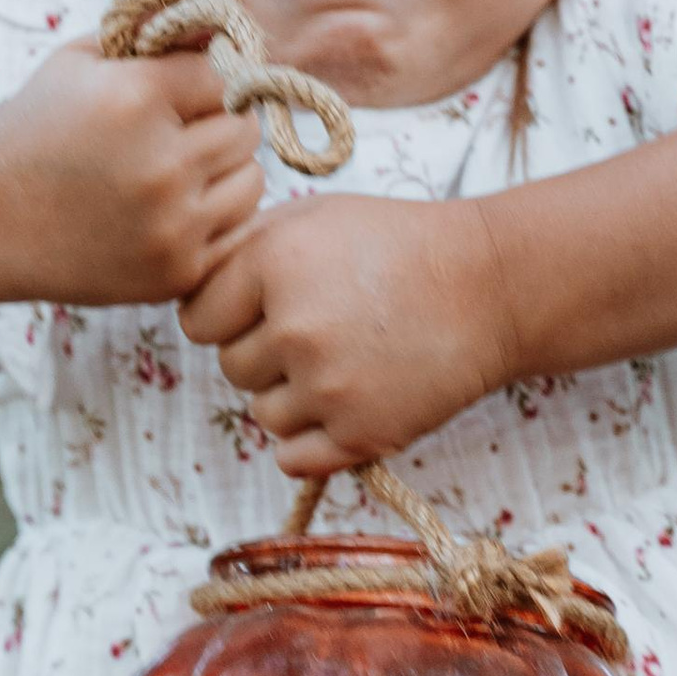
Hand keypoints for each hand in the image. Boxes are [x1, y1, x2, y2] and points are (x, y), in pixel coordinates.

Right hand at [0, 40, 262, 306]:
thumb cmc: (35, 128)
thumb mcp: (80, 61)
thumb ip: (154, 37)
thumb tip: (228, 30)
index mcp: (135, 98)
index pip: (223, 75)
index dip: (200, 82)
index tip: (175, 94)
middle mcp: (161, 163)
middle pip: (244, 127)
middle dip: (215, 123)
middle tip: (177, 132)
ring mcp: (172, 223)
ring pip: (251, 179)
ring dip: (223, 171)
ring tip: (176, 170)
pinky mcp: (176, 269)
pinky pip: (233, 230)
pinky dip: (211, 217)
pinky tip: (169, 209)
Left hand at [178, 194, 517, 476]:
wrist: (491, 286)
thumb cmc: (398, 245)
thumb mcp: (315, 218)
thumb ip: (244, 248)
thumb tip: (185, 289)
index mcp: (274, 263)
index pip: (197, 320)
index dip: (230, 313)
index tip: (272, 304)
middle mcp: (295, 326)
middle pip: (231, 369)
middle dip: (265, 353)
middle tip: (324, 329)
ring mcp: (328, 386)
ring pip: (263, 414)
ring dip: (292, 396)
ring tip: (346, 360)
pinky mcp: (361, 433)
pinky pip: (292, 457)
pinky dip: (311, 440)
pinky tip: (345, 402)